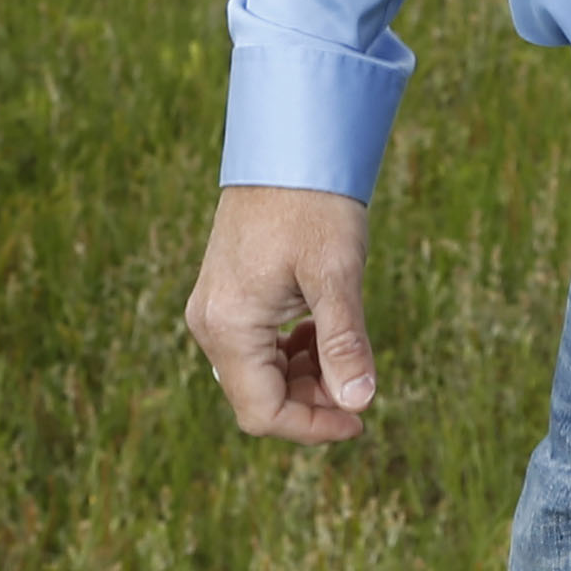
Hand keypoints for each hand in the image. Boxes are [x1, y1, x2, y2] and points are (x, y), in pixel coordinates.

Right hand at [184, 184, 377, 441]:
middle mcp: (210, 323)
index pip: (263, 413)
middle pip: (258, 398)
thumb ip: (344, 341)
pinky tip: (323, 329)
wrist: (290, 144)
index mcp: (228, 325)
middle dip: (311, 402)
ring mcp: (216, 309)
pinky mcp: (229, 295)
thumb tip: (360, 402)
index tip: (360, 419)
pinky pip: (257, 347)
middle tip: (358, 383)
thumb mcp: (336, 274)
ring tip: (344, 351)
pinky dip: (293, 352)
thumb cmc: (314, 203)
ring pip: (259, 374)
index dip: (313, 427)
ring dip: (304, 377)